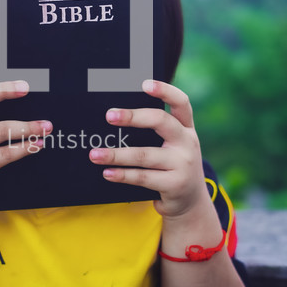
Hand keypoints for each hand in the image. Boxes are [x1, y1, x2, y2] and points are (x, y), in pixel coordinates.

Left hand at [89, 79, 210, 218]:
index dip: (165, 91)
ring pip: (144, 155)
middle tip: (109, 116)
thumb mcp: (172, 145)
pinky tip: (107, 173)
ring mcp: (183, 164)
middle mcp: (188, 142)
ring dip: (116, 154)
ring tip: (95, 154)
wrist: (191, 202)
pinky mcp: (174, 185)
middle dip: (133, 117)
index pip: (181, 103)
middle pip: (161, 121)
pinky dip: (122, 174)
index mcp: (186, 128)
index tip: (144, 83)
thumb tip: (116, 116)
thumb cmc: (172, 165)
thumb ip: (156, 131)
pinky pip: (142, 177)